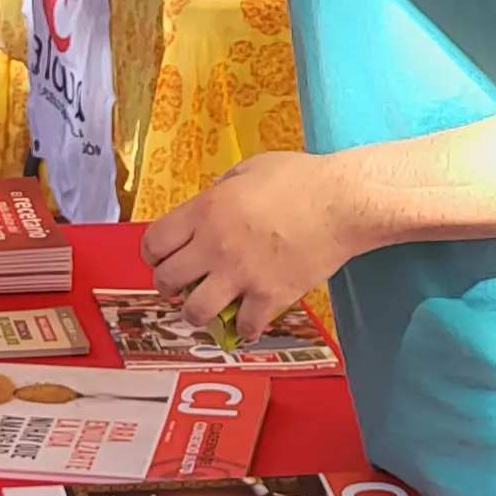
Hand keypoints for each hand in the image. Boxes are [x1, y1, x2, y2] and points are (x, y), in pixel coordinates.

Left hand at [144, 152, 357, 343]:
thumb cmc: (301, 178)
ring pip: (195, 311)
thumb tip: (212, 199)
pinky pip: (243, 326)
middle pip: (166, 280)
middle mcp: (214, 246)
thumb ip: (223, 187)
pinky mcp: (269, 296)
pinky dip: (244, 328)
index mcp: (205, 210)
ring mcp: (240, 275)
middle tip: (179, 286)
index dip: (153, 255)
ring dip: (196, 313)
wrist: (342, 203)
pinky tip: (248, 322)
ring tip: (206, 309)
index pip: (154, 242)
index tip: (160, 259)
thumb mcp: (250, 168)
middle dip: (168, 286)